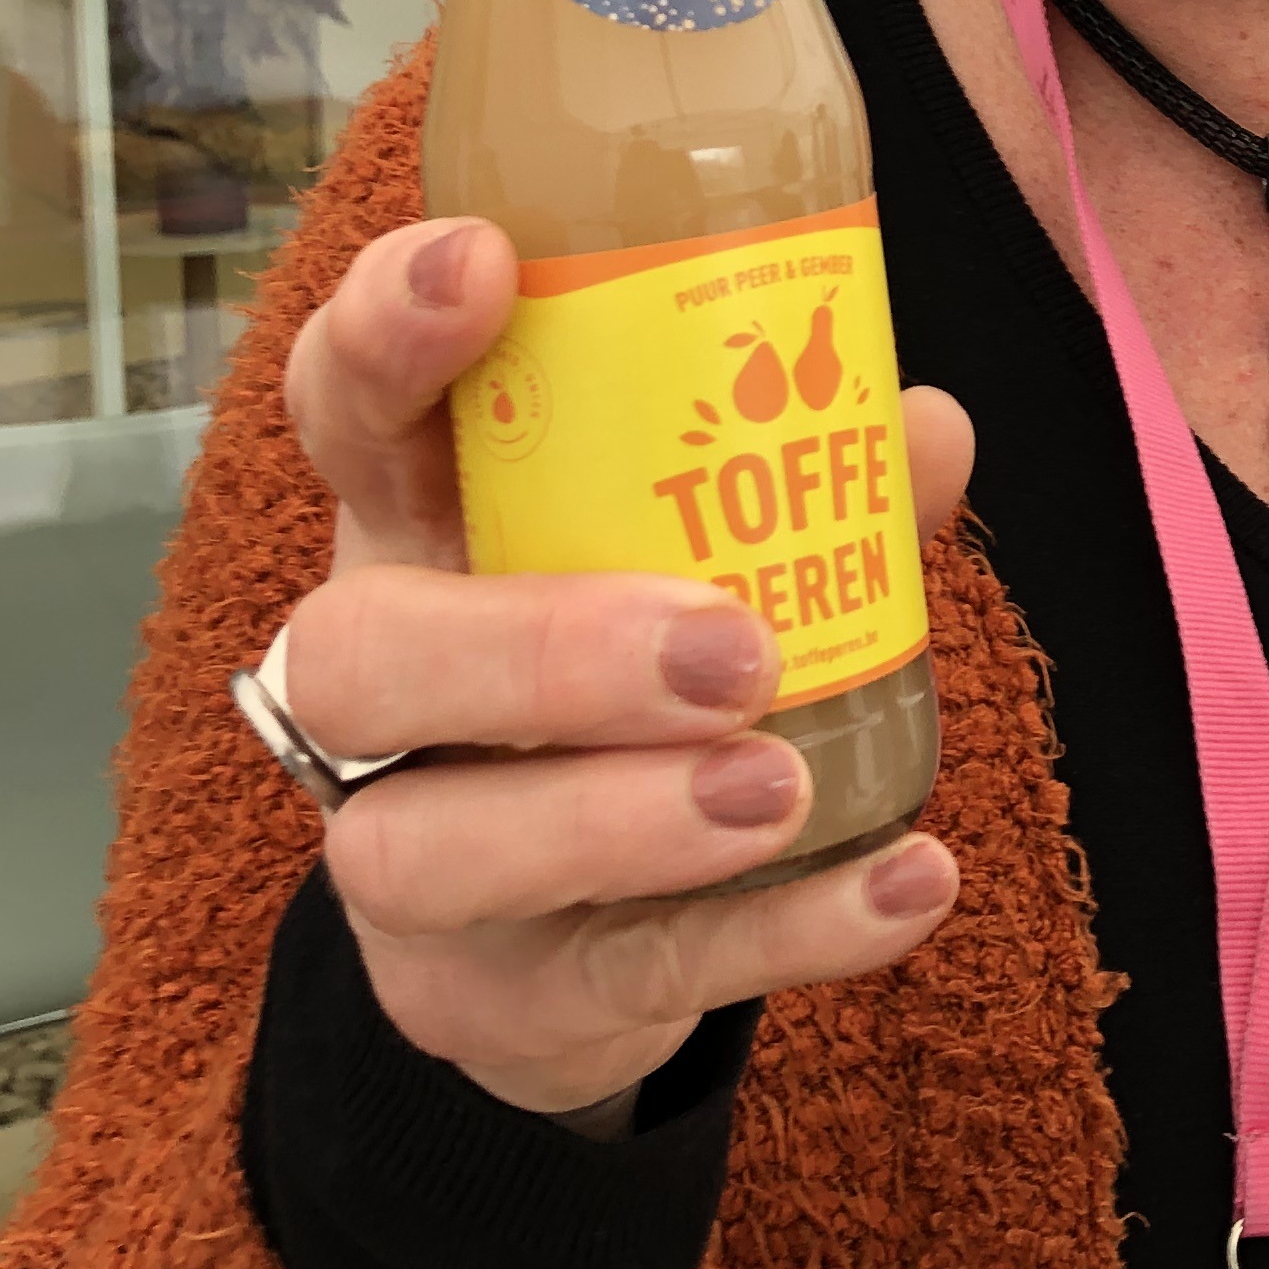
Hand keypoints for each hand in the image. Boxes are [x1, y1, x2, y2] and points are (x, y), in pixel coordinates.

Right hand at [280, 214, 976, 1120]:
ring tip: (784, 785)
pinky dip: (780, 934)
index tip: (484, 263)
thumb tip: (920, 428)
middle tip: (726, 644)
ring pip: (439, 849)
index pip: (348, 412)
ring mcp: (413, 866)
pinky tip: (906, 883)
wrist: (578, 941)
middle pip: (361, 654)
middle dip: (540, 647)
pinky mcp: (496, 1005)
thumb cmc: (633, 684)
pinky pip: (621, 981)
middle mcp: (375, 700)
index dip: (385, 332)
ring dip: (623, 818)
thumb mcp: (701, 558)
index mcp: (418, 533)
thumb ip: (804, 484)